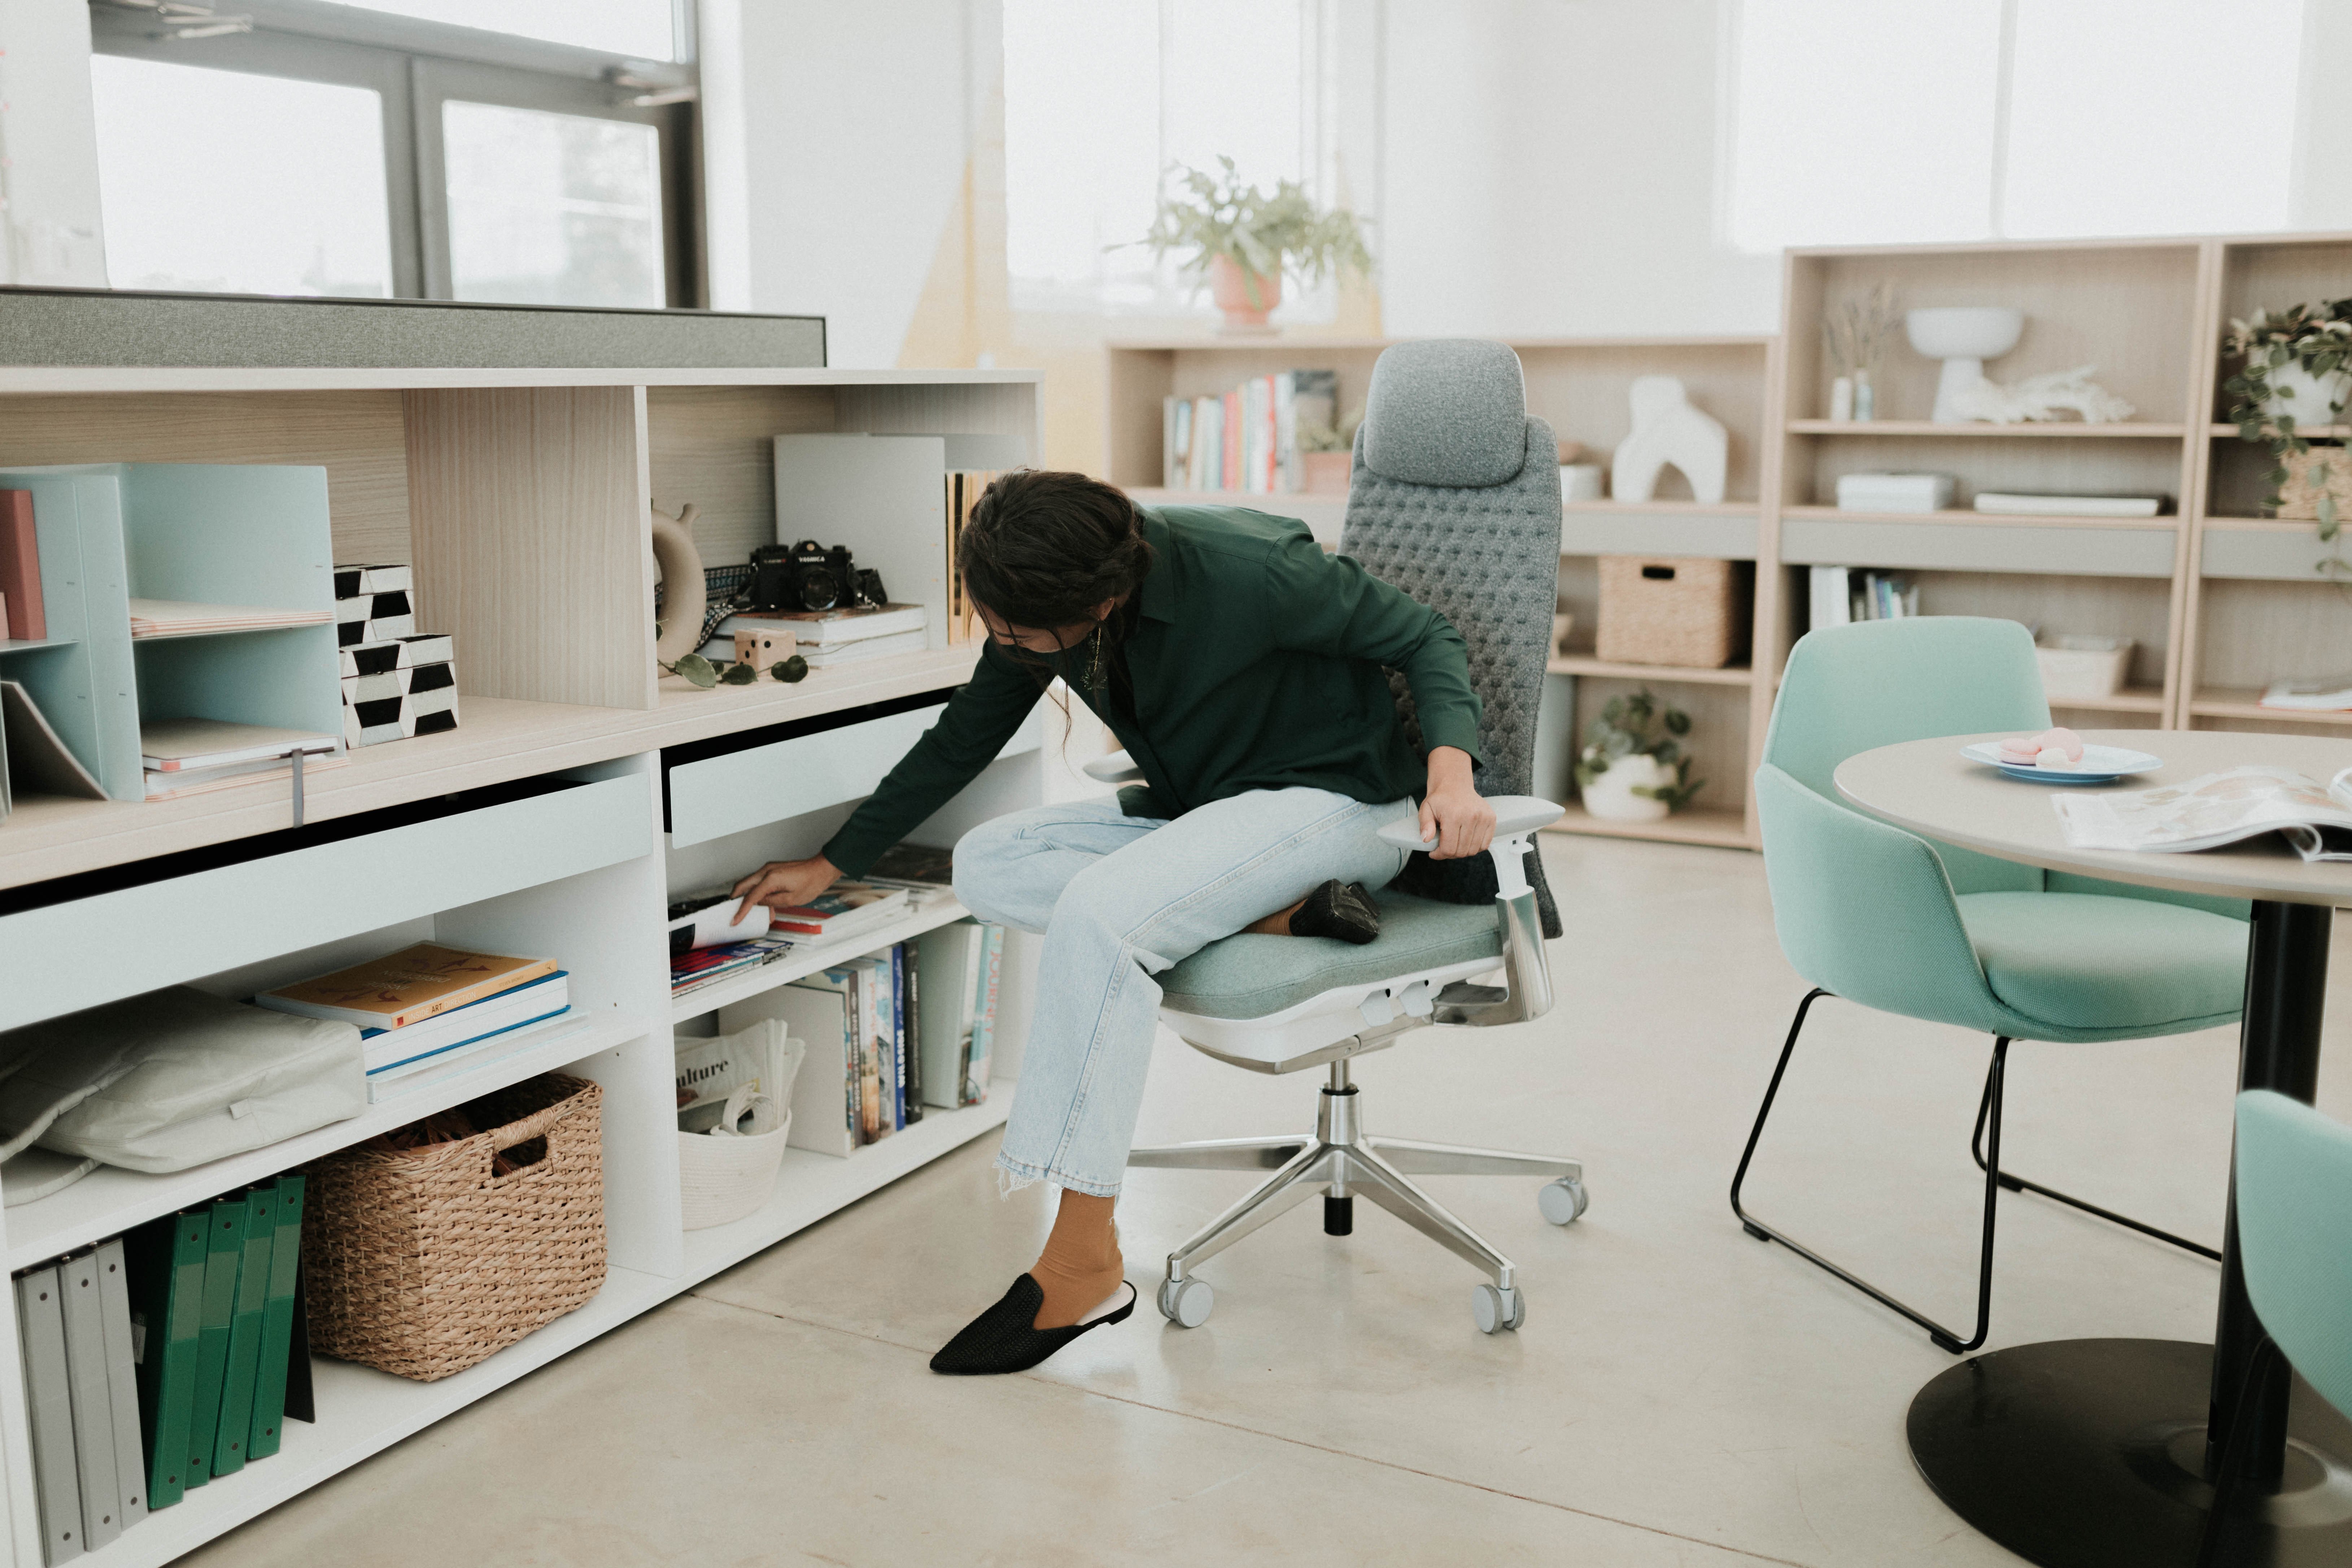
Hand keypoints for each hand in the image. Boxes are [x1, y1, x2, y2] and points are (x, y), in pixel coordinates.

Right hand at [732, 855, 841, 922]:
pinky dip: (759, 893)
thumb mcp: (791, 899)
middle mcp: (766, 870)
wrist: (822, 869)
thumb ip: (771, 902)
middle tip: (733, 911)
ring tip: (756, 914)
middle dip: (735, 899)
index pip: (750, 897)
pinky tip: (767, 906)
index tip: (734, 920)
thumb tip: (759, 904)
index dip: (741, 911)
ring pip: (750, 883)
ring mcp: (769, 868)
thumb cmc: (812, 883)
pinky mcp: (773, 869)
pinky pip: (760, 882)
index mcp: (770, 878)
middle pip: (742, 885)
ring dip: (750, 897)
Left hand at [1418, 746, 1494, 860]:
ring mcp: (1484, 818)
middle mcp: (1471, 817)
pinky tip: (1466, 841)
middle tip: (1444, 848)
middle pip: (1462, 851)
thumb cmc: (1440, 799)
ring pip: (1474, 850)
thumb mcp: (1426, 809)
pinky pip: (1485, 844)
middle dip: (1450, 854)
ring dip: (1463, 851)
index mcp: (1454, 815)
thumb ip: (1425, 825)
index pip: (1449, 848)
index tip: (1434, 852)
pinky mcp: (1491, 818)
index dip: (1440, 854)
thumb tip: (1426, 839)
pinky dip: (1475, 847)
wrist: (1455, 785)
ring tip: (1455, 844)